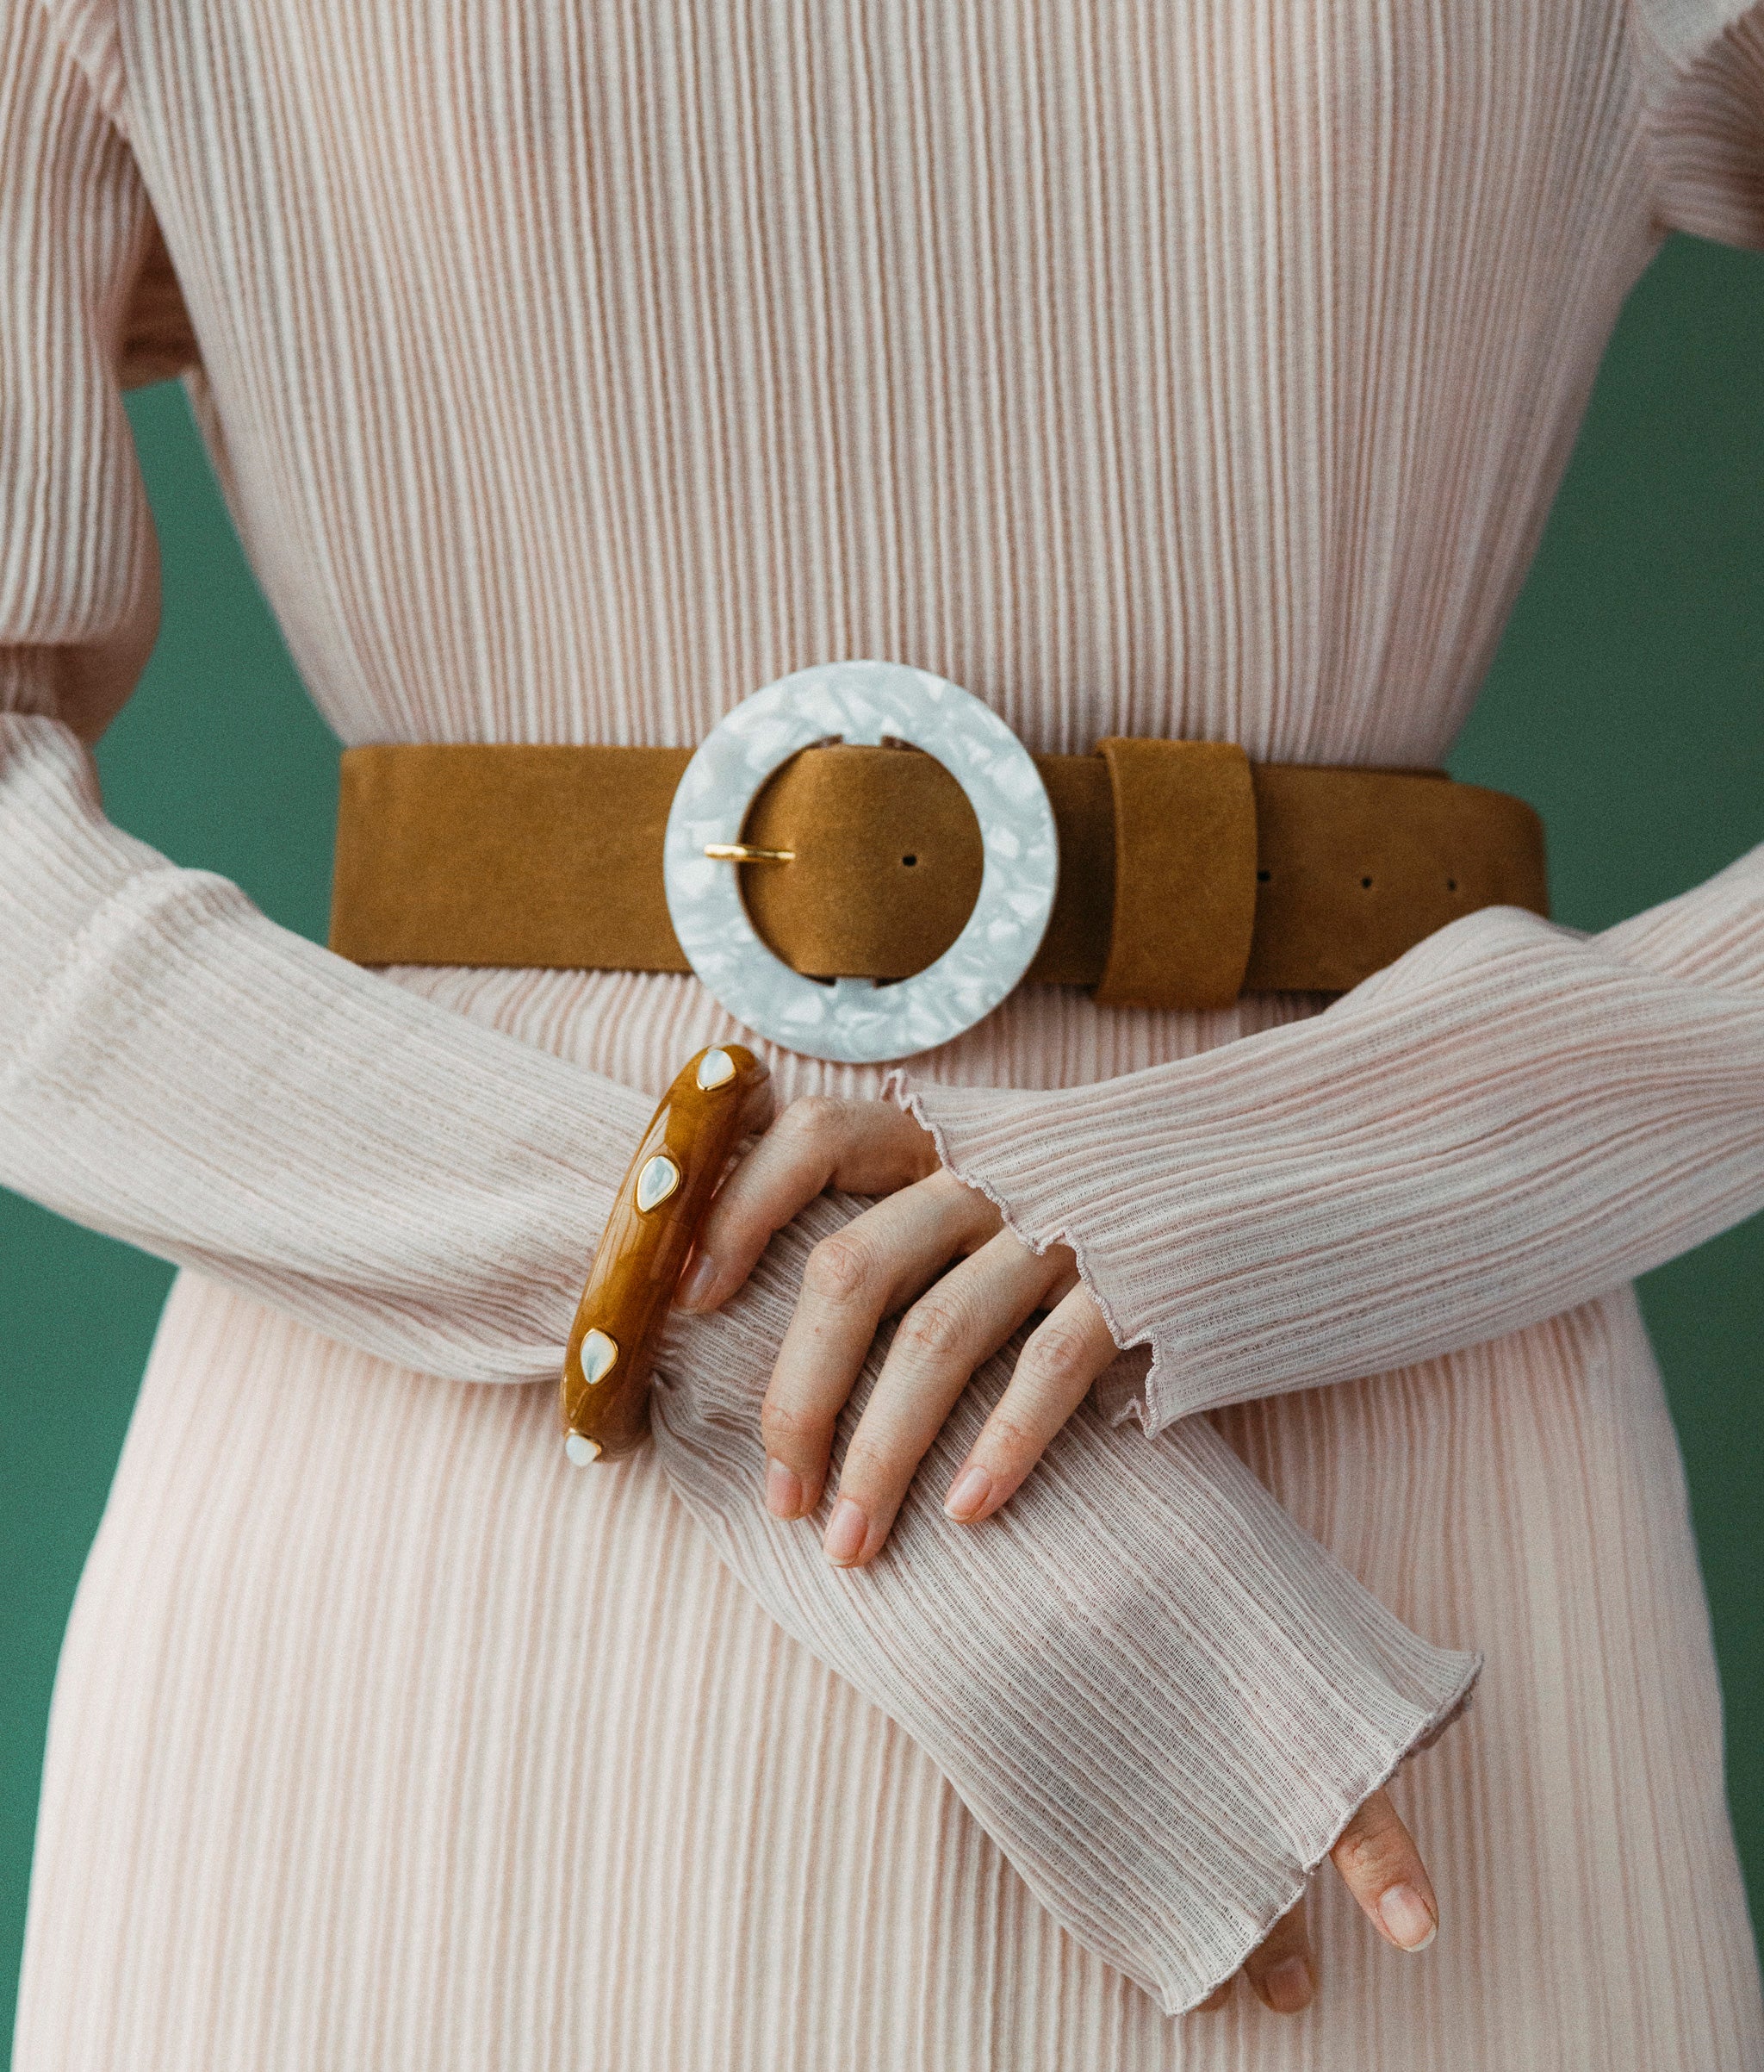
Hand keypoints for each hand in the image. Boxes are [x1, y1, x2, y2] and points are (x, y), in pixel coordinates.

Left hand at [676, 1091, 1442, 2008]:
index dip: (738, 1211)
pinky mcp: (1156, 1279)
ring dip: (876, 1452)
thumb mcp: (1058, 1173)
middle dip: (795, 1394)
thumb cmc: (1179, 1192)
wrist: (1355, 1146)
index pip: (817, 1135)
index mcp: (974, 1132)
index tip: (689, 1301)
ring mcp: (1081, 1217)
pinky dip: (1000, 1447)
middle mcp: (1011, 1165)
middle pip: (853, 1267)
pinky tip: (972, 1516)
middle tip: (779, 1497)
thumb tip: (848, 1313)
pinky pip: (1050, 1368)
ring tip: (849, 1548)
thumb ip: (965, 1218)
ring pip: (936, 1333)